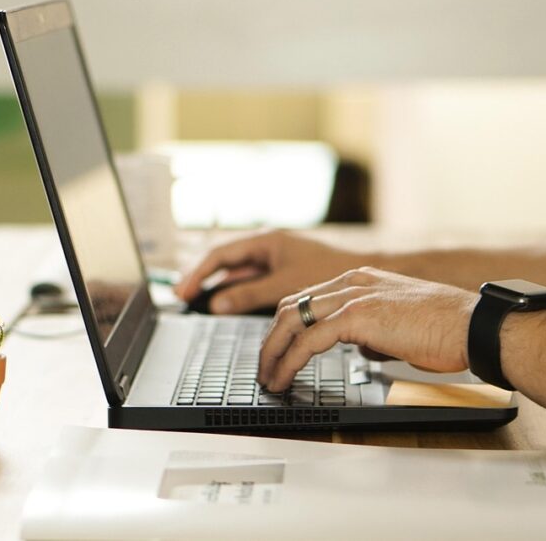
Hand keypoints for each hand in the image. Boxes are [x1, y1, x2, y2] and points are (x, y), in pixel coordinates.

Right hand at [175, 231, 365, 313]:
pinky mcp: (283, 273)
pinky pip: (251, 281)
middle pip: (225, 262)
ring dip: (218, 285)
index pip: (221, 254)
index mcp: (266, 241)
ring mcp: (274, 260)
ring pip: (238, 273)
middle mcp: (268, 247)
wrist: (364, 275)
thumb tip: (217, 303)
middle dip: (202, 278)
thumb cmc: (331, 272)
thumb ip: (249, 295)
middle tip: (181, 296)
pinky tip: (226, 304)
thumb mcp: (285, 286)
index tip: (183, 291)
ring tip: (196, 300)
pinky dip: (237, 292)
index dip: (199, 273)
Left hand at [257, 267, 476, 391]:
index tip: (277, 349)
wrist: (473, 326)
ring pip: (291, 320)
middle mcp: (352, 281)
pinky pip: (309, 340)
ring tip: (268, 377)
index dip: (286, 325)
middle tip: (264, 366)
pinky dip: (290, 361)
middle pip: (290, 305)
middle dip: (271, 339)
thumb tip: (361, 348)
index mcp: (361, 279)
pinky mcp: (358, 317)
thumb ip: (374, 331)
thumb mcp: (400, 325)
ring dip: (273, 352)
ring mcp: (353, 296)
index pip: (307, 297)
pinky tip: (284, 378)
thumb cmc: (447, 329)